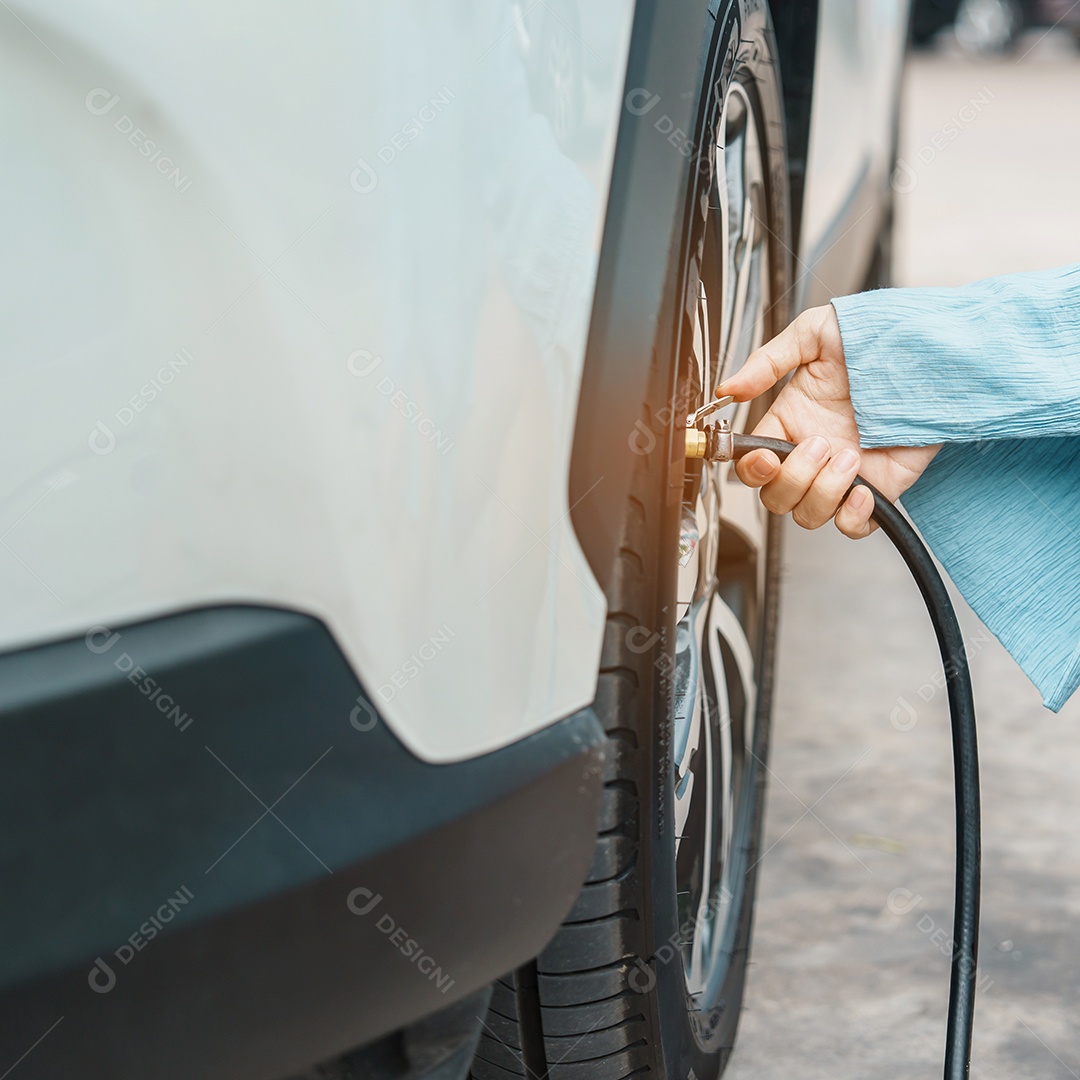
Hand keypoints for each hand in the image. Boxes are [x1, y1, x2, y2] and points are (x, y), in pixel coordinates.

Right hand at [717, 305, 939, 537]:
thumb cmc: (876, 337)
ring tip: (850, 456)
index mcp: (788, 423)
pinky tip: (863, 487)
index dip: (752, 470)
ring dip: (823, 492)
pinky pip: (853, 527)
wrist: (931, 351)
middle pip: (776, 499)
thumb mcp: (815, 334)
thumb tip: (728, 390)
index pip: (751, 465)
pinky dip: (852, 517)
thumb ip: (767, 361)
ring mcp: (843, 475)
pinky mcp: (879, 489)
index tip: (767, 456)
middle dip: (794, 478)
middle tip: (820, 444)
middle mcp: (811, 455)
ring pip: (808, 516)